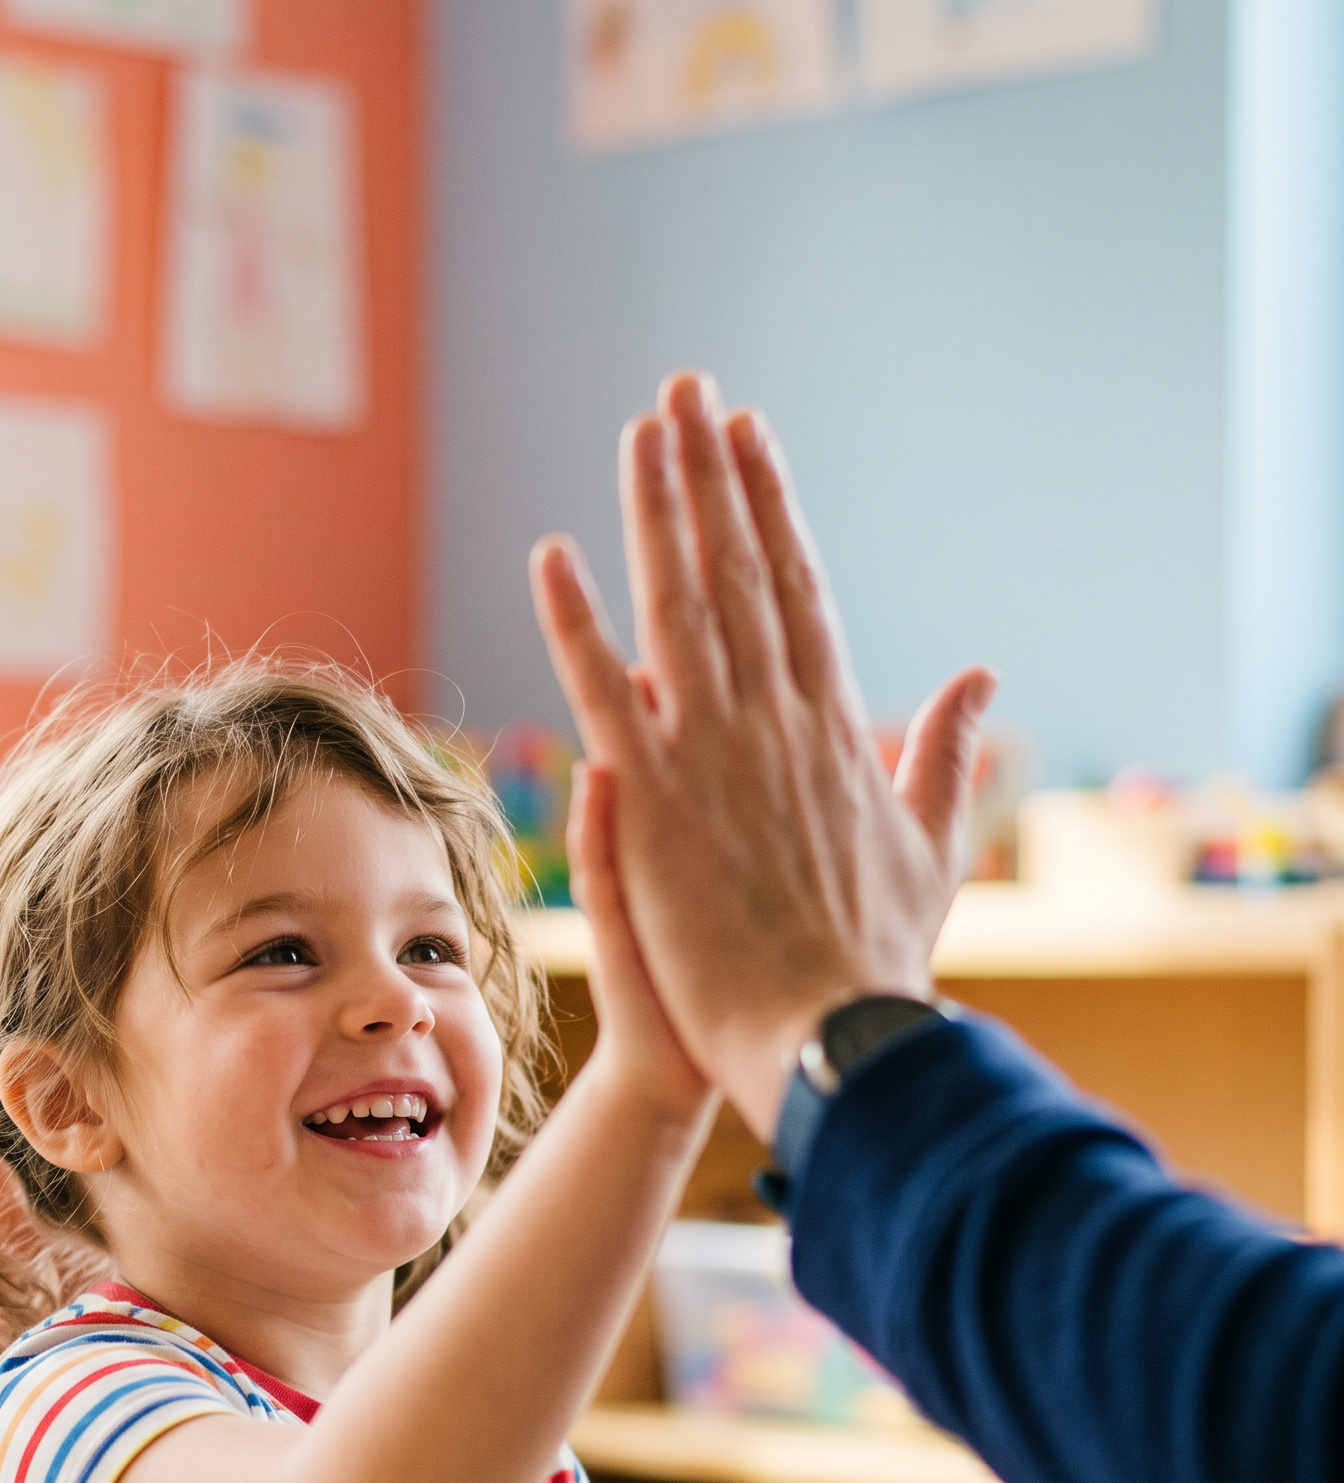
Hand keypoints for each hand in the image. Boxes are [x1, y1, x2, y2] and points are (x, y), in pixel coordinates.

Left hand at [529, 370, 995, 1138]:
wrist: (830, 1044)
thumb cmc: (873, 964)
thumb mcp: (931, 850)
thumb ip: (942, 755)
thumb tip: (982, 676)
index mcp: (834, 729)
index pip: (796, 591)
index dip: (769, 508)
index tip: (749, 437)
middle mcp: (775, 721)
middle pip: (737, 574)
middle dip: (710, 476)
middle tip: (686, 389)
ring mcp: (713, 755)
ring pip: (678, 607)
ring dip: (657, 513)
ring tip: (642, 428)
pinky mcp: (655, 801)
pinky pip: (603, 694)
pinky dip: (576, 623)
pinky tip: (550, 554)